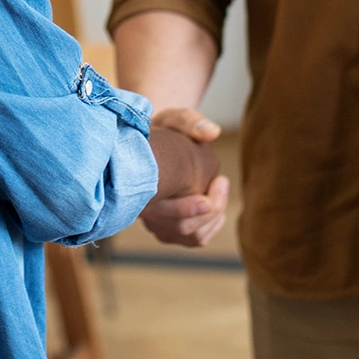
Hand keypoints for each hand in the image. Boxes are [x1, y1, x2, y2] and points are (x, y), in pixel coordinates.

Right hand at [138, 107, 230, 246]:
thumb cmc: (162, 130)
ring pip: (189, 235)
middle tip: (221, 182)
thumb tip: (212, 132)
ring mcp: (153, 223)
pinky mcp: (165, 230)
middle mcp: (141, 209)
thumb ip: (190, 122)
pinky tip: (215, 204)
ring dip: (212, 217)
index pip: (159, 209)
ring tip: (219, 188)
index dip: (185, 208)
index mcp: (137, 183)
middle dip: (210, 208)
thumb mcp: (172, 119)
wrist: (153, 147)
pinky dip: (210, 225)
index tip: (207, 198)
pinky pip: (194, 239)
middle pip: (181, 226)